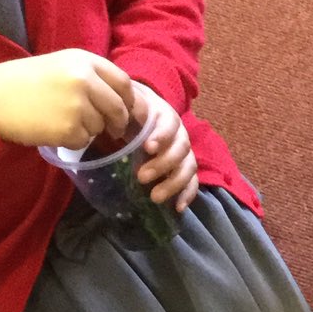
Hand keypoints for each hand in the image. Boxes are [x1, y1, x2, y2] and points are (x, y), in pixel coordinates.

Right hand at [0, 49, 133, 149]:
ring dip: (88, 130)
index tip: (129, 110)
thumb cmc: (20, 83)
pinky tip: (53, 131)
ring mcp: (78, 104)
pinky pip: (84, 141)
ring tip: (61, 121)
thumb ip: (88, 76)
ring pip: (100, 126)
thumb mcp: (58, 66)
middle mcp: (84, 79)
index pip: (123, 82)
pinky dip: (73, 141)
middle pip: (118, 107)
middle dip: (118, 122)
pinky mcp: (69, 128)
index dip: (130, 100)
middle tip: (113, 130)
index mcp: (84, 60)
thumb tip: (120, 98)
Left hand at [131, 82, 198, 212]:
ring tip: (154, 197)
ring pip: (188, 168)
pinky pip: (192, 182)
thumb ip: (127, 107)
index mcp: (166, 116)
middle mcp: (180, 135)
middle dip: (163, 164)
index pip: (169, 124)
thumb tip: (120, 114)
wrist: (140, 114)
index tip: (147, 147)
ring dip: (174, 184)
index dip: (162, 136)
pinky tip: (177, 208)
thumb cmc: (132, 111)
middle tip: (141, 177)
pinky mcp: (184, 169)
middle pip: (180, 149)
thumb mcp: (127, 104)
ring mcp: (184, 154)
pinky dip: (187, 195)